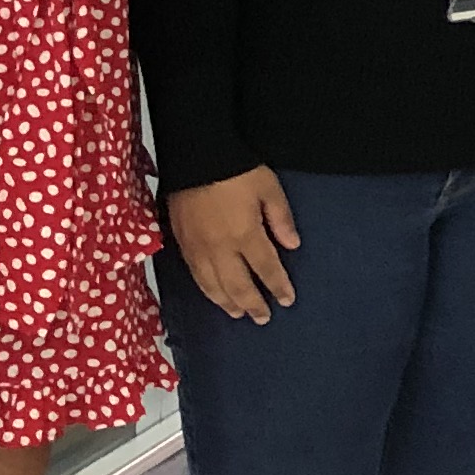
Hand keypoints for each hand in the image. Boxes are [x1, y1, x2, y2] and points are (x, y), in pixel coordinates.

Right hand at [168, 167, 301, 322]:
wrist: (195, 156)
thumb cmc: (236, 170)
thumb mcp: (269, 188)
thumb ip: (281, 219)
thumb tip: (293, 246)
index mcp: (245, 235)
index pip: (265, 269)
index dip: (277, 286)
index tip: (287, 301)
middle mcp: (220, 248)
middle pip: (237, 286)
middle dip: (252, 304)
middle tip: (263, 318)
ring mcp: (198, 248)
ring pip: (213, 286)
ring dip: (227, 303)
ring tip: (238, 314)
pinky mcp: (181, 243)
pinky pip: (195, 276)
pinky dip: (206, 291)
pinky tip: (213, 295)